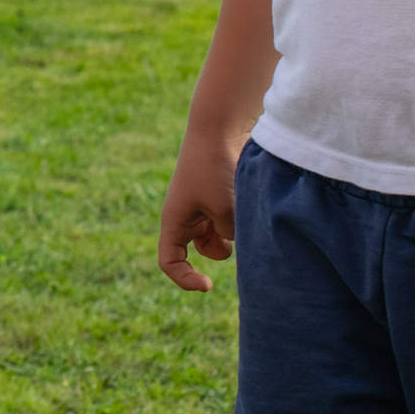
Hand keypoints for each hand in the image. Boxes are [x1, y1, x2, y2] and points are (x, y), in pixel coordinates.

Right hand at [158, 131, 242, 292]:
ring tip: (239, 212)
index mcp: (174, 220)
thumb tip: (235, 239)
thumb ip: (231, 234)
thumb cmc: (215, 168)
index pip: (170, 261)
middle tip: (233, 237)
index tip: (209, 285)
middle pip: (200, 250)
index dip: (185, 279)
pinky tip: (244, 202)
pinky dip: (237, 220)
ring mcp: (201, 205)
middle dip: (219, 250)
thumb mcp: (225, 209)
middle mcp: (185, 215)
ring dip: (231, 234)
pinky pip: (227, 221)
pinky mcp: (217, 195)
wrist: (219, 128)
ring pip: (217, 237)